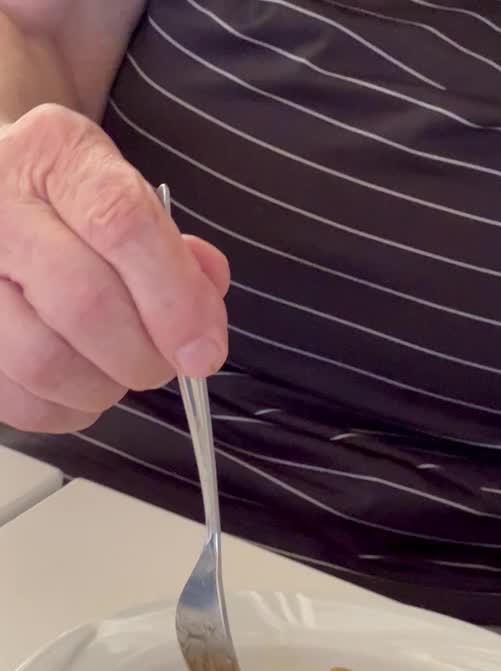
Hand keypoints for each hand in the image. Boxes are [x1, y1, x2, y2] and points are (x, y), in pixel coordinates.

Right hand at [0, 103, 229, 433]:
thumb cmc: (64, 204)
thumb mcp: (123, 192)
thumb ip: (174, 250)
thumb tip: (205, 314)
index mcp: (53, 153)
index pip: (123, 225)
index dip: (176, 301)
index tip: (205, 351)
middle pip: (85, 303)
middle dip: (144, 356)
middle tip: (161, 365)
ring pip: (44, 361)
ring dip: (102, 387)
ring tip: (115, 371)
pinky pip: (19, 398)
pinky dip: (64, 409)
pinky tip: (77, 386)